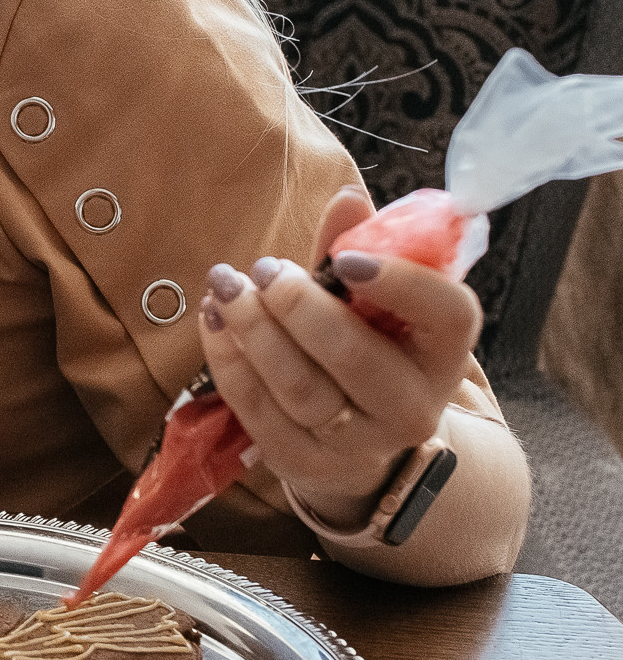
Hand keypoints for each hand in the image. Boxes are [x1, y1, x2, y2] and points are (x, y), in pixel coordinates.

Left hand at [199, 185, 481, 528]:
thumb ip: (356, 248)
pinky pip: (257, 408)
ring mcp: (359, 442)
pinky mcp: (304, 462)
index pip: (447, 315)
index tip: (346, 258)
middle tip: (264, 268)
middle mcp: (413, 406)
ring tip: (225, 286)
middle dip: (298, 305)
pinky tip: (212, 320)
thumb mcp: (371, 300)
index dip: (401, 283)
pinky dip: (227, 358)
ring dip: (252, 327)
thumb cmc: (366, 345)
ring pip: (297, 385)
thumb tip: (347, 197)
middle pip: (353, 356)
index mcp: (445, 353)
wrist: (357, 435)